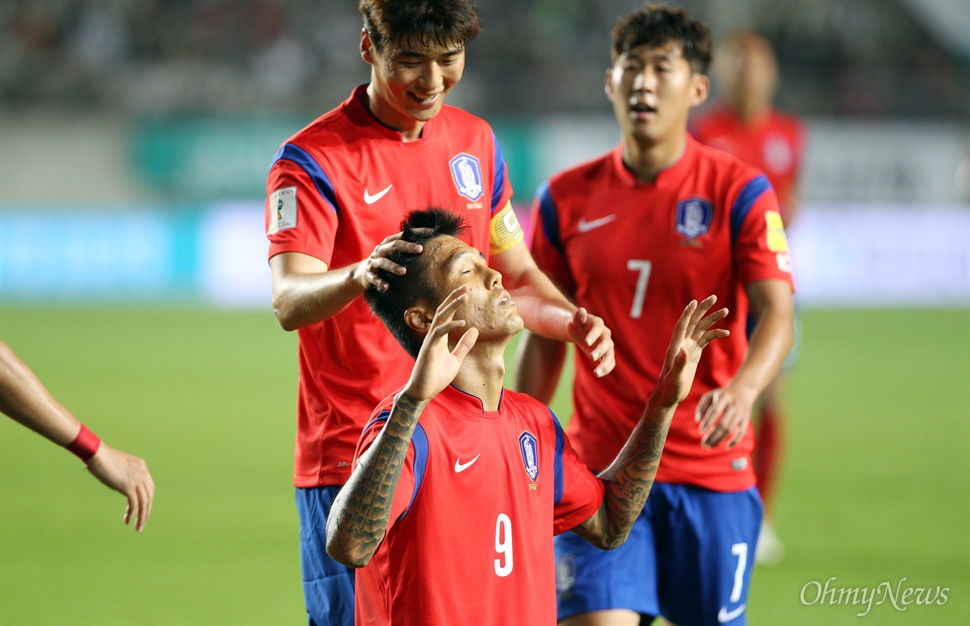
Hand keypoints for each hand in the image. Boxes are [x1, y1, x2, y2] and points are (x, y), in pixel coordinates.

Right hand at [86, 444, 154, 531]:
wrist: (96, 453)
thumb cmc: (102, 458)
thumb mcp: (119, 466)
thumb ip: (124, 475)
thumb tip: (121, 487)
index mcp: (142, 466)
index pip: (150, 487)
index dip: (147, 500)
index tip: (141, 510)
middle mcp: (143, 472)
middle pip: (150, 496)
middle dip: (147, 511)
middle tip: (142, 523)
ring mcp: (137, 479)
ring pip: (145, 502)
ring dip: (142, 517)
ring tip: (138, 528)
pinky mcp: (128, 486)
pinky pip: (134, 504)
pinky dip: (132, 514)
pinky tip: (128, 521)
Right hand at [352, 232, 423, 291]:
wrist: (362, 273)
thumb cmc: (385, 261)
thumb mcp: (394, 253)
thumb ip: (407, 250)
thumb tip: (431, 246)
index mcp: (389, 243)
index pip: (403, 235)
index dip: (416, 233)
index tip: (430, 232)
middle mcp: (381, 249)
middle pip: (394, 245)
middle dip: (407, 247)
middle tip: (420, 249)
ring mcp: (374, 261)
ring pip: (383, 262)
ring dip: (393, 266)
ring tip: (404, 271)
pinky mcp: (369, 273)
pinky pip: (374, 278)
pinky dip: (380, 282)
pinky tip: (387, 287)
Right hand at [403, 286, 478, 402]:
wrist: (422, 392)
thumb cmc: (436, 376)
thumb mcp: (456, 359)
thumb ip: (464, 345)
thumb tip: (475, 329)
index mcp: (440, 336)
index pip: (447, 314)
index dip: (455, 302)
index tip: (466, 291)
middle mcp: (434, 335)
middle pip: (444, 311)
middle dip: (454, 298)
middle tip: (466, 286)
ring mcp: (430, 341)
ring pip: (441, 317)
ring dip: (453, 305)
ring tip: (465, 296)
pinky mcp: (429, 349)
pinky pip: (439, 333)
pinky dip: (451, 325)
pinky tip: (463, 322)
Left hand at [567, 308, 614, 377]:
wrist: (580, 331)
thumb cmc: (576, 326)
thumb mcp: (574, 322)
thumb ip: (577, 318)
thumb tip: (581, 310)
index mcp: (597, 323)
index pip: (597, 328)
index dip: (593, 335)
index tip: (586, 342)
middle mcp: (605, 334)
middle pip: (606, 343)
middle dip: (600, 350)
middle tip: (592, 357)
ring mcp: (608, 344)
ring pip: (610, 354)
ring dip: (605, 364)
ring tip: (597, 373)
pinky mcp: (607, 354)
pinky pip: (610, 362)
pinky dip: (607, 369)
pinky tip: (599, 374)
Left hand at [653, 296, 728, 408]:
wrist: (669, 397)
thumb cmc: (670, 389)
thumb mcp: (675, 378)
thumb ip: (679, 364)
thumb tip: (684, 350)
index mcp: (675, 347)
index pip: (682, 325)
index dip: (688, 313)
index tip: (695, 302)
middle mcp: (681, 344)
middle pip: (693, 322)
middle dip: (703, 310)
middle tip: (714, 297)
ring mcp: (688, 348)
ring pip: (701, 329)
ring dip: (712, 320)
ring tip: (726, 311)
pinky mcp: (693, 355)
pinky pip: (705, 340)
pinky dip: (715, 335)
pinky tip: (726, 332)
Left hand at [696, 383, 757, 447]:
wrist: (744, 390)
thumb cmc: (722, 394)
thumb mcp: (710, 395)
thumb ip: (701, 406)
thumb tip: (698, 420)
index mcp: (723, 397)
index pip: (715, 411)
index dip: (708, 422)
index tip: (701, 431)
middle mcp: (733, 405)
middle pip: (722, 424)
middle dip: (712, 435)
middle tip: (703, 444)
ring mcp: (741, 413)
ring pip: (729, 429)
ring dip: (719, 440)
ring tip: (709, 446)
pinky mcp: (746, 420)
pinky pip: (741, 433)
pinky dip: (735, 441)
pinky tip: (726, 447)